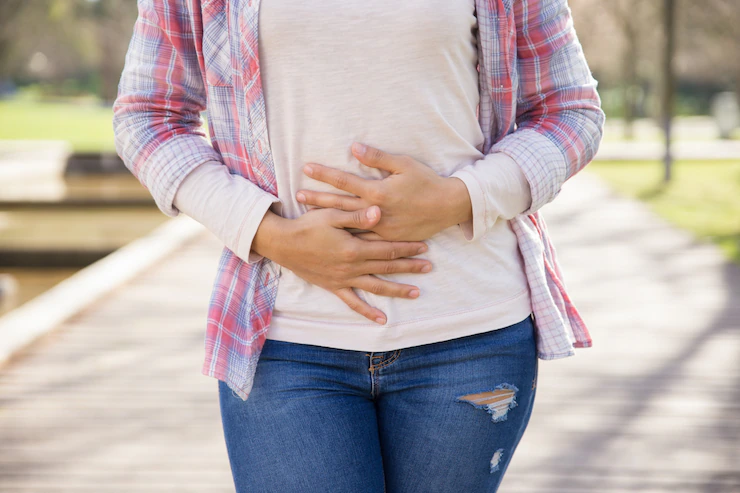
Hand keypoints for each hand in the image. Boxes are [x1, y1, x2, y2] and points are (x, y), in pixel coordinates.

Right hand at [270, 205, 432, 324]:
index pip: (387, 248)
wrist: (282, 244)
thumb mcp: (331, 215)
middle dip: (409, 267)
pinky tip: (382, 319)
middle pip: (386, 267)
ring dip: (397, 290)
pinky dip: (367, 311)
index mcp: (353, 248)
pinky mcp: (334, 287)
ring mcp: (343, 279)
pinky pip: (353, 302)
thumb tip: (379, 212)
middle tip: (429, 267)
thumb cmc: (306, 225)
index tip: (424, 246)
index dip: (407, 247)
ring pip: (376, 287)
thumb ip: (356, 215)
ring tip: (416, 293)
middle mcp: (351, 267)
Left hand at [296, 143, 472, 241]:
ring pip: (348, 224)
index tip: (306, 168)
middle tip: (298, 196)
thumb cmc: (426, 182)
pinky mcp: (387, 239)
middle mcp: (375, 212)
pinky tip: (333, 235)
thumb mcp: (404, 164)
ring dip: (327, 219)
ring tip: (308, 216)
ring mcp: (380, 228)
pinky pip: (363, 239)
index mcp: (378, 192)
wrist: (448, 207)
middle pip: (340, 204)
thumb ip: (377, 157)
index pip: (344, 181)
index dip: (324, 174)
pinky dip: (346, 236)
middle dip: (317, 199)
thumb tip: (355, 147)